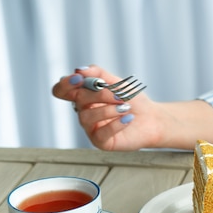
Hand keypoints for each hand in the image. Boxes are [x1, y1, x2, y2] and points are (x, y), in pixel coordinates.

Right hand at [52, 65, 167, 150]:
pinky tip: (128, 118)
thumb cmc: (133, 101)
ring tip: (126, 106)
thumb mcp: (116, 82)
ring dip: (108, 109)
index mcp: (84, 97)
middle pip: (78, 100)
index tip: (80, 79)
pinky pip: (100, 133)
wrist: (152, 119)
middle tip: (120, 95)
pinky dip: (115, 124)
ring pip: (86, 117)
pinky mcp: (100, 142)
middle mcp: (83, 112)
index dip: (65, 84)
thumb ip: (98, 74)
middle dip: (100, 94)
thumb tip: (79, 70)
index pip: (61, 91)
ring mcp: (90, 129)